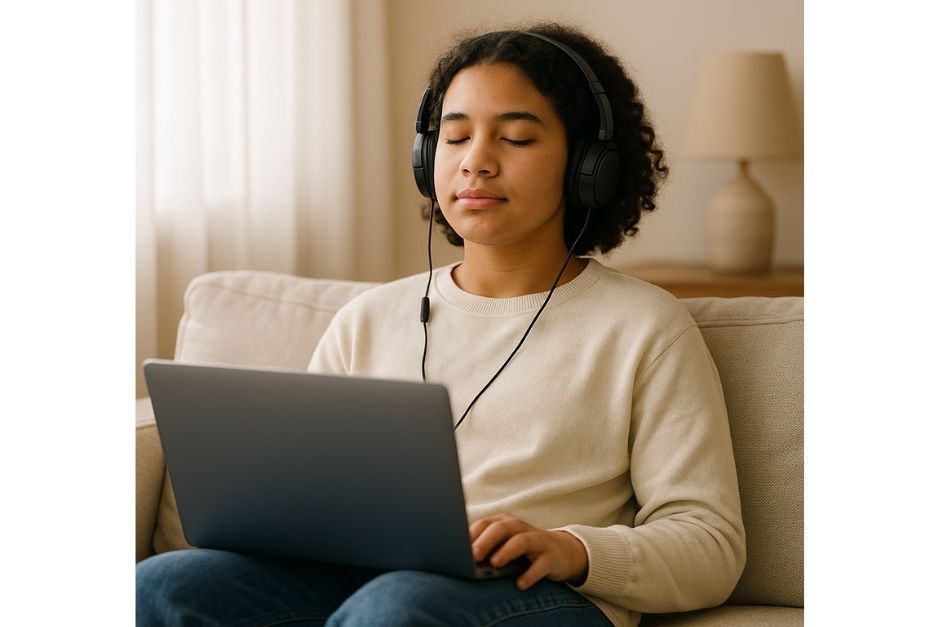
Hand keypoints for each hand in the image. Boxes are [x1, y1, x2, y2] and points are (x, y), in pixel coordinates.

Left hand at [469, 514, 588, 590]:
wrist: (561, 551)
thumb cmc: (523, 549)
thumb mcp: (504, 544)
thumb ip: (485, 548)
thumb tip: (459, 561)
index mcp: (504, 523)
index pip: (486, 523)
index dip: (472, 534)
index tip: (457, 547)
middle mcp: (519, 528)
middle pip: (501, 528)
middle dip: (486, 540)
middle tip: (473, 555)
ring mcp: (537, 541)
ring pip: (521, 541)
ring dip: (507, 551)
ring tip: (495, 563)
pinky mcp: (551, 557)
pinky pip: (541, 564)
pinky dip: (530, 574)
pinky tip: (520, 584)